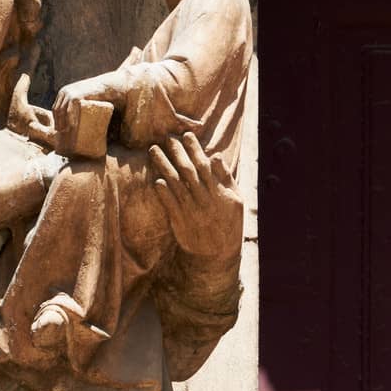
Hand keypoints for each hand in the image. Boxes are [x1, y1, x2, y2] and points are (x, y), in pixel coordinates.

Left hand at [52, 72, 123, 136]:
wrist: (104, 85)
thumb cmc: (94, 93)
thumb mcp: (81, 96)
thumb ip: (75, 103)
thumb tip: (71, 117)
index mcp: (64, 92)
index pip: (55, 107)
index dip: (56, 118)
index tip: (58, 127)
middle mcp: (64, 91)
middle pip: (56, 110)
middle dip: (57, 122)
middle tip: (60, 132)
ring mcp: (70, 93)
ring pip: (61, 111)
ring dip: (62, 122)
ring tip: (65, 131)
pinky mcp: (76, 96)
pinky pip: (69, 111)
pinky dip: (69, 120)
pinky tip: (72, 126)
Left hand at [150, 132, 243, 260]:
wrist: (217, 255)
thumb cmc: (228, 224)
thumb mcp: (236, 201)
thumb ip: (226, 178)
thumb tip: (215, 156)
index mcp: (219, 193)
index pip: (205, 166)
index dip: (195, 149)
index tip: (187, 135)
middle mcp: (204, 200)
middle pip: (188, 171)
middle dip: (177, 153)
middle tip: (168, 138)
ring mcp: (191, 212)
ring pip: (176, 184)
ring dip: (164, 166)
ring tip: (154, 151)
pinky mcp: (179, 223)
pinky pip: (170, 205)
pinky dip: (163, 192)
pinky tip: (156, 179)